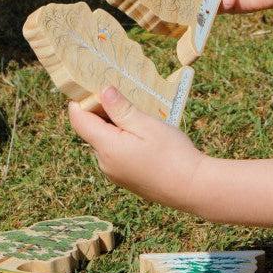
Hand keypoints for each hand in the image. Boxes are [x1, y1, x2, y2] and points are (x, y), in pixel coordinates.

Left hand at [69, 87, 205, 211]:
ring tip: (137, 114)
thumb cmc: (173, 154)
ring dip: (114, 125)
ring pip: (104, 141)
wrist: (193, 188)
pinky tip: (143, 134)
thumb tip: (102, 91)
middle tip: (123, 94)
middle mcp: (104, 163)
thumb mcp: (147, 125)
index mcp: (107, 148)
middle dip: (102, 111)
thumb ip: (121, 109)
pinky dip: (122, 139)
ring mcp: (114, 173)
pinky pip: (114, 153)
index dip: (82, 100)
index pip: (79, 120)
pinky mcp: (124, 178)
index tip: (94, 85)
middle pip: (91, 130)